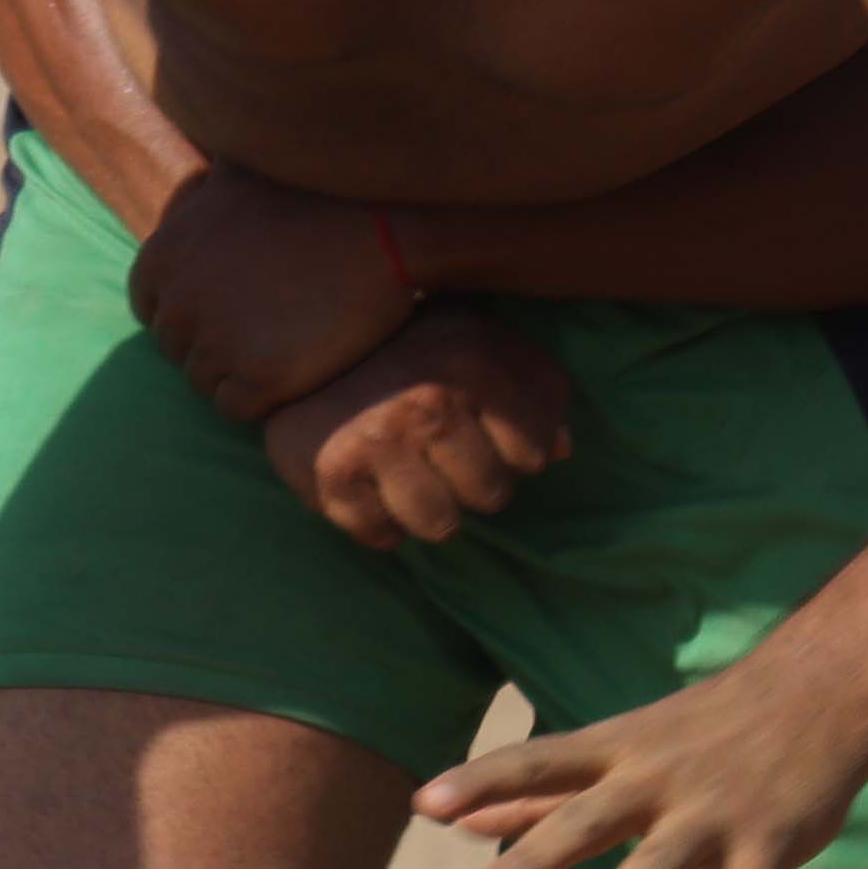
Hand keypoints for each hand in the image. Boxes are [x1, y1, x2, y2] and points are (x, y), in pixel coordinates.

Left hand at [130, 160, 421, 423]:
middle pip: (178, 348)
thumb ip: (197, 185)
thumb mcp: (238, 171)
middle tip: (269, 324)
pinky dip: (263, 397)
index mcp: (161, 258)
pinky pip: (238, 408)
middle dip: (215, 342)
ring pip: (206, 382)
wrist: (383, 228)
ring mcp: (214, 345)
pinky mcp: (255, 380)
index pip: (150, 306)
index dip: (192, 309)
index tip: (233, 305)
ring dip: (239, 371)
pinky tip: (296, 366)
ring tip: (286, 342)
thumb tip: (180, 138)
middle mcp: (177, 304)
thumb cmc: (317, 192)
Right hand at [257, 306, 569, 546]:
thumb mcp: (481, 339)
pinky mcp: (329, 476)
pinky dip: (381, 523)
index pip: (533, 454)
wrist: (304, 333)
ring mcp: (374, 442)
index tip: (488, 430)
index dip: (515, 448)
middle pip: (491, 495)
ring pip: (439, 524)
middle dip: (474, 480)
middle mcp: (425, 404)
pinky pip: (379, 535)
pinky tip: (375, 488)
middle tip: (443, 453)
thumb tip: (563, 448)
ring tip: (413, 476)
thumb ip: (536, 385)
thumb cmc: (410, 340)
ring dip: (432, 509)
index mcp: (472, 365)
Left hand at [412, 647, 867, 868]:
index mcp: (616, 752)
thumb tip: (453, 818)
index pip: (537, 762)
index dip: (481, 781)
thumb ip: (542, 791)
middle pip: (588, 816)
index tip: (424, 804)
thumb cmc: (705, 725)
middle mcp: (657, 779)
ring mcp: (714, 811)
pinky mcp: (768, 843)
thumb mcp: (621, 747)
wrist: (824, 687)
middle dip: (537, 855)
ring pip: (661, 860)